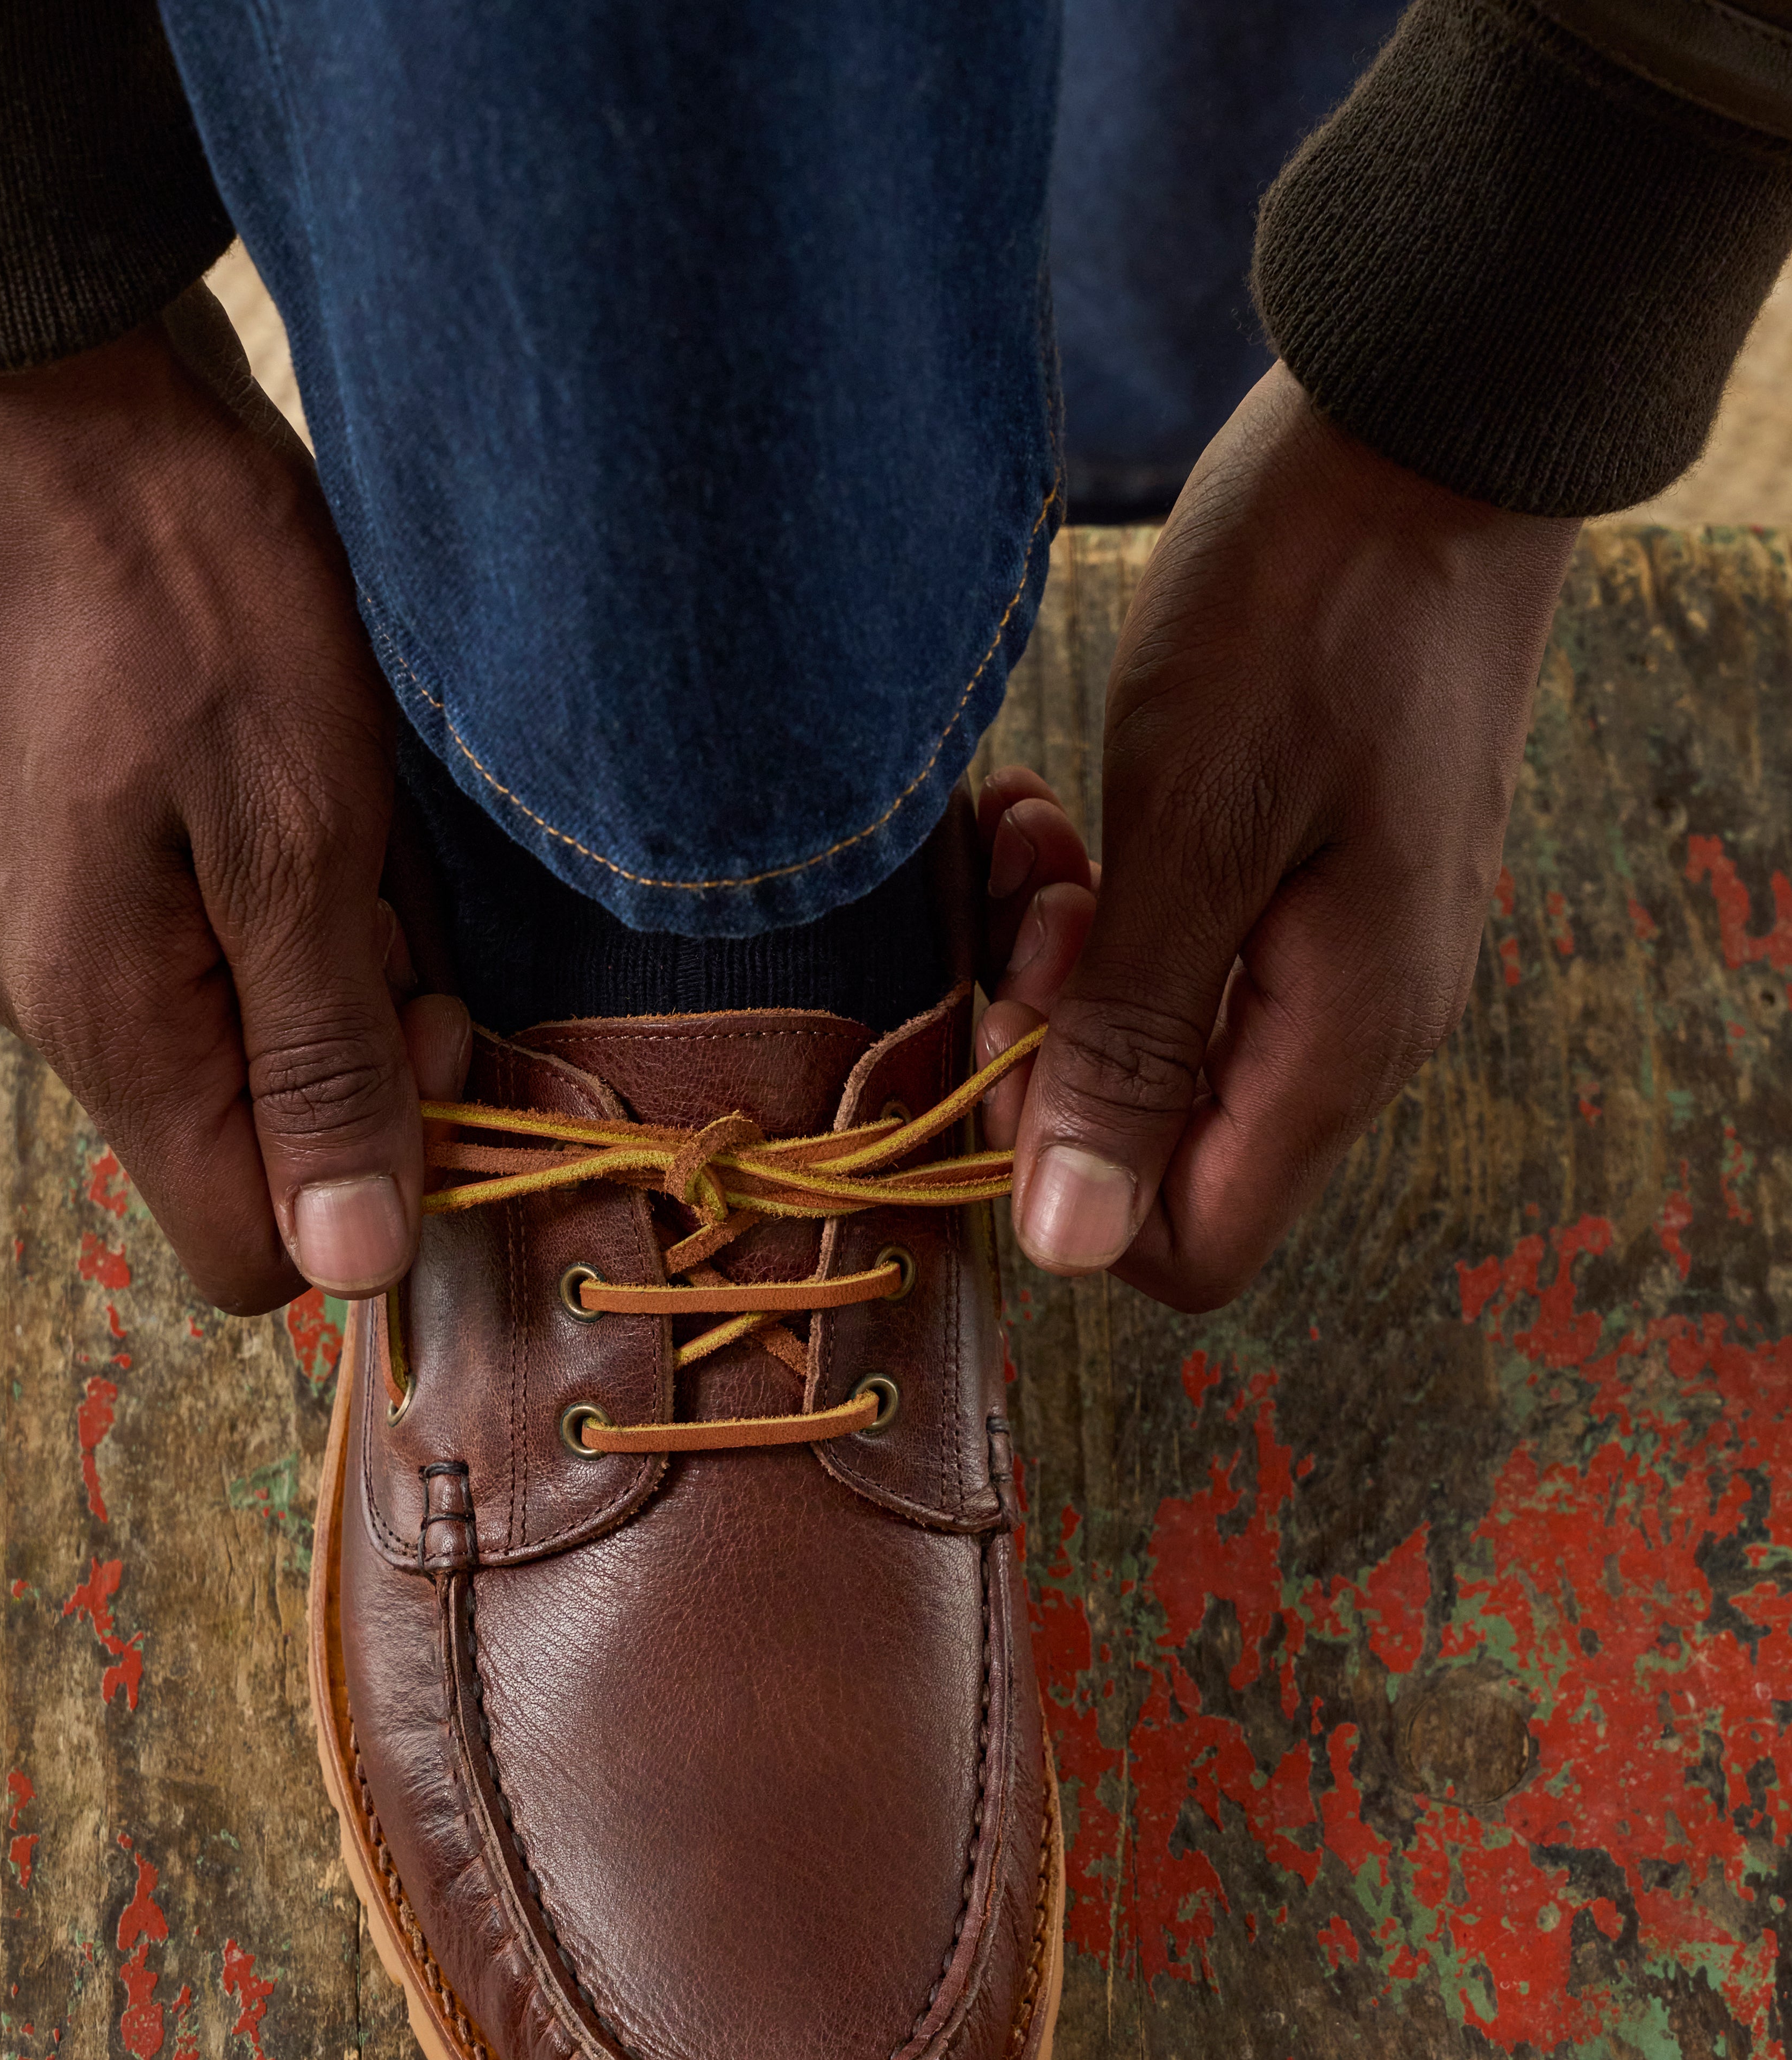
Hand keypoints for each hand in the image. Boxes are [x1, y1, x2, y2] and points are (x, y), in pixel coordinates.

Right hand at [0, 285, 469, 1314]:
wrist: (75, 400)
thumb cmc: (198, 598)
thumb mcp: (301, 834)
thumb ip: (323, 1060)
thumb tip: (349, 1271)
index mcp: (107, 1022)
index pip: (246, 1247)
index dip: (369, 1184)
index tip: (430, 1033)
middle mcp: (59, 1005)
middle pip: (256, 1136)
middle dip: (364, 1043)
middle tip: (396, 888)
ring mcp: (60, 931)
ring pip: (250, 1030)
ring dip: (338, 950)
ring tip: (350, 808)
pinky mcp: (79, 862)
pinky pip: (220, 942)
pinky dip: (293, 889)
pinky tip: (309, 780)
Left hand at [980, 362, 1577, 1309]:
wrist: (1424, 436)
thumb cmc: (1314, 614)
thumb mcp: (1196, 832)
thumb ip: (1133, 1045)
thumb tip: (1072, 1244)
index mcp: (1339, 1042)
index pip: (1187, 1245)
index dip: (1068, 1182)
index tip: (1012, 1035)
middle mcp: (1353, 1028)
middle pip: (1162, 1150)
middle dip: (1053, 1053)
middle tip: (1021, 911)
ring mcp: (1340, 954)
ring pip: (1155, 1044)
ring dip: (1065, 964)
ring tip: (1040, 838)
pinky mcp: (1313, 882)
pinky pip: (1179, 957)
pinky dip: (1104, 905)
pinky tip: (1065, 817)